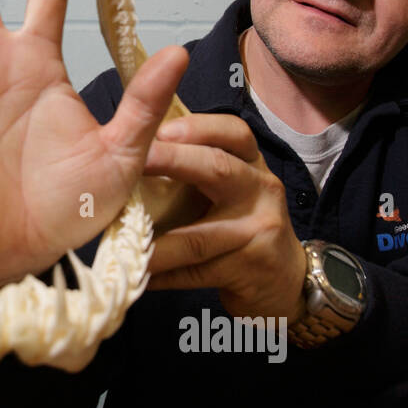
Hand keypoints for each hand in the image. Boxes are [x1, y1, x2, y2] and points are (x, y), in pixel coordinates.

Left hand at [142, 113, 307, 321]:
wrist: (284, 280)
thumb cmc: (242, 226)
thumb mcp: (232, 188)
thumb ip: (198, 167)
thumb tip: (136, 150)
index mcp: (251, 165)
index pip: (234, 133)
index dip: (198, 126)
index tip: (159, 127)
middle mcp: (260, 191)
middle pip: (219, 169)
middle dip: (173, 161)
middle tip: (135, 160)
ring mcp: (258, 231)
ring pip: (198, 237)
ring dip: (157, 242)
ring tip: (122, 240)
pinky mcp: (248, 269)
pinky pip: (196, 273)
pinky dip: (164, 275)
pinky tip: (141, 276)